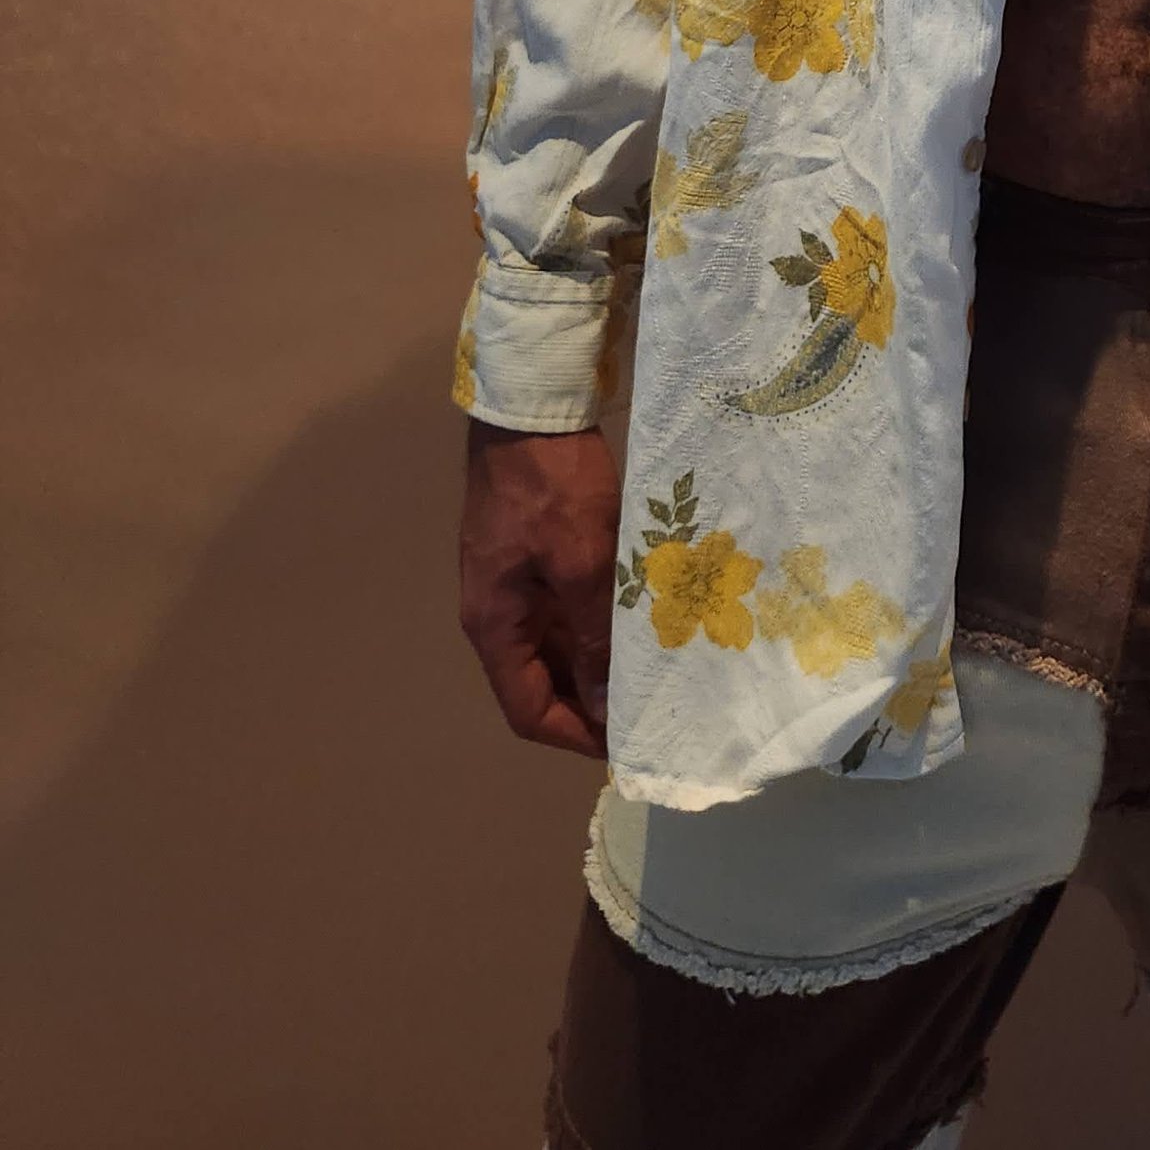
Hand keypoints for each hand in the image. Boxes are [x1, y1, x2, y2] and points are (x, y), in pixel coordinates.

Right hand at [458, 419, 620, 757]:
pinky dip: (594, 625)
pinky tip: (635, 623)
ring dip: (594, 663)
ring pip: (554, 644)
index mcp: (493, 624)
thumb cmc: (554, 488)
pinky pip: (561, 608)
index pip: (526, 709)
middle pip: (539, 680)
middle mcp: (496, 611)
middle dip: (589, 703)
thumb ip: (592, 636)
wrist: (531, 410)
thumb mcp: (581, 564)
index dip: (573, 735)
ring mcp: (512, 580)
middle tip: (648, 711)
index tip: (623, 745)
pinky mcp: (532, 553)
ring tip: (649, 673)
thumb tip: (604, 703)